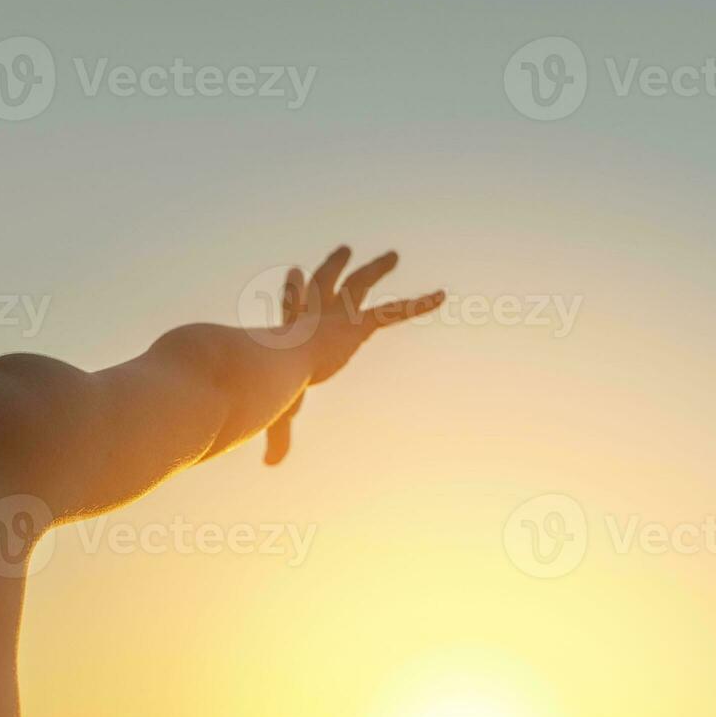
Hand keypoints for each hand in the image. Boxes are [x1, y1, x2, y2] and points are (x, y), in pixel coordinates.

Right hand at [263, 247, 442, 465]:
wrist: (278, 362)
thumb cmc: (273, 384)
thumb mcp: (281, 408)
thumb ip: (281, 434)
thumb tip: (272, 465)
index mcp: (291, 327)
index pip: (293, 303)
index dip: (293, 290)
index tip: (295, 273)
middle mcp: (314, 312)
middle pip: (325, 282)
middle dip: (334, 266)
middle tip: (344, 251)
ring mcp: (336, 313)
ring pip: (359, 283)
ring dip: (376, 269)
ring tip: (393, 256)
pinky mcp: (358, 323)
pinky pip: (394, 312)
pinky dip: (420, 306)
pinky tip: (443, 297)